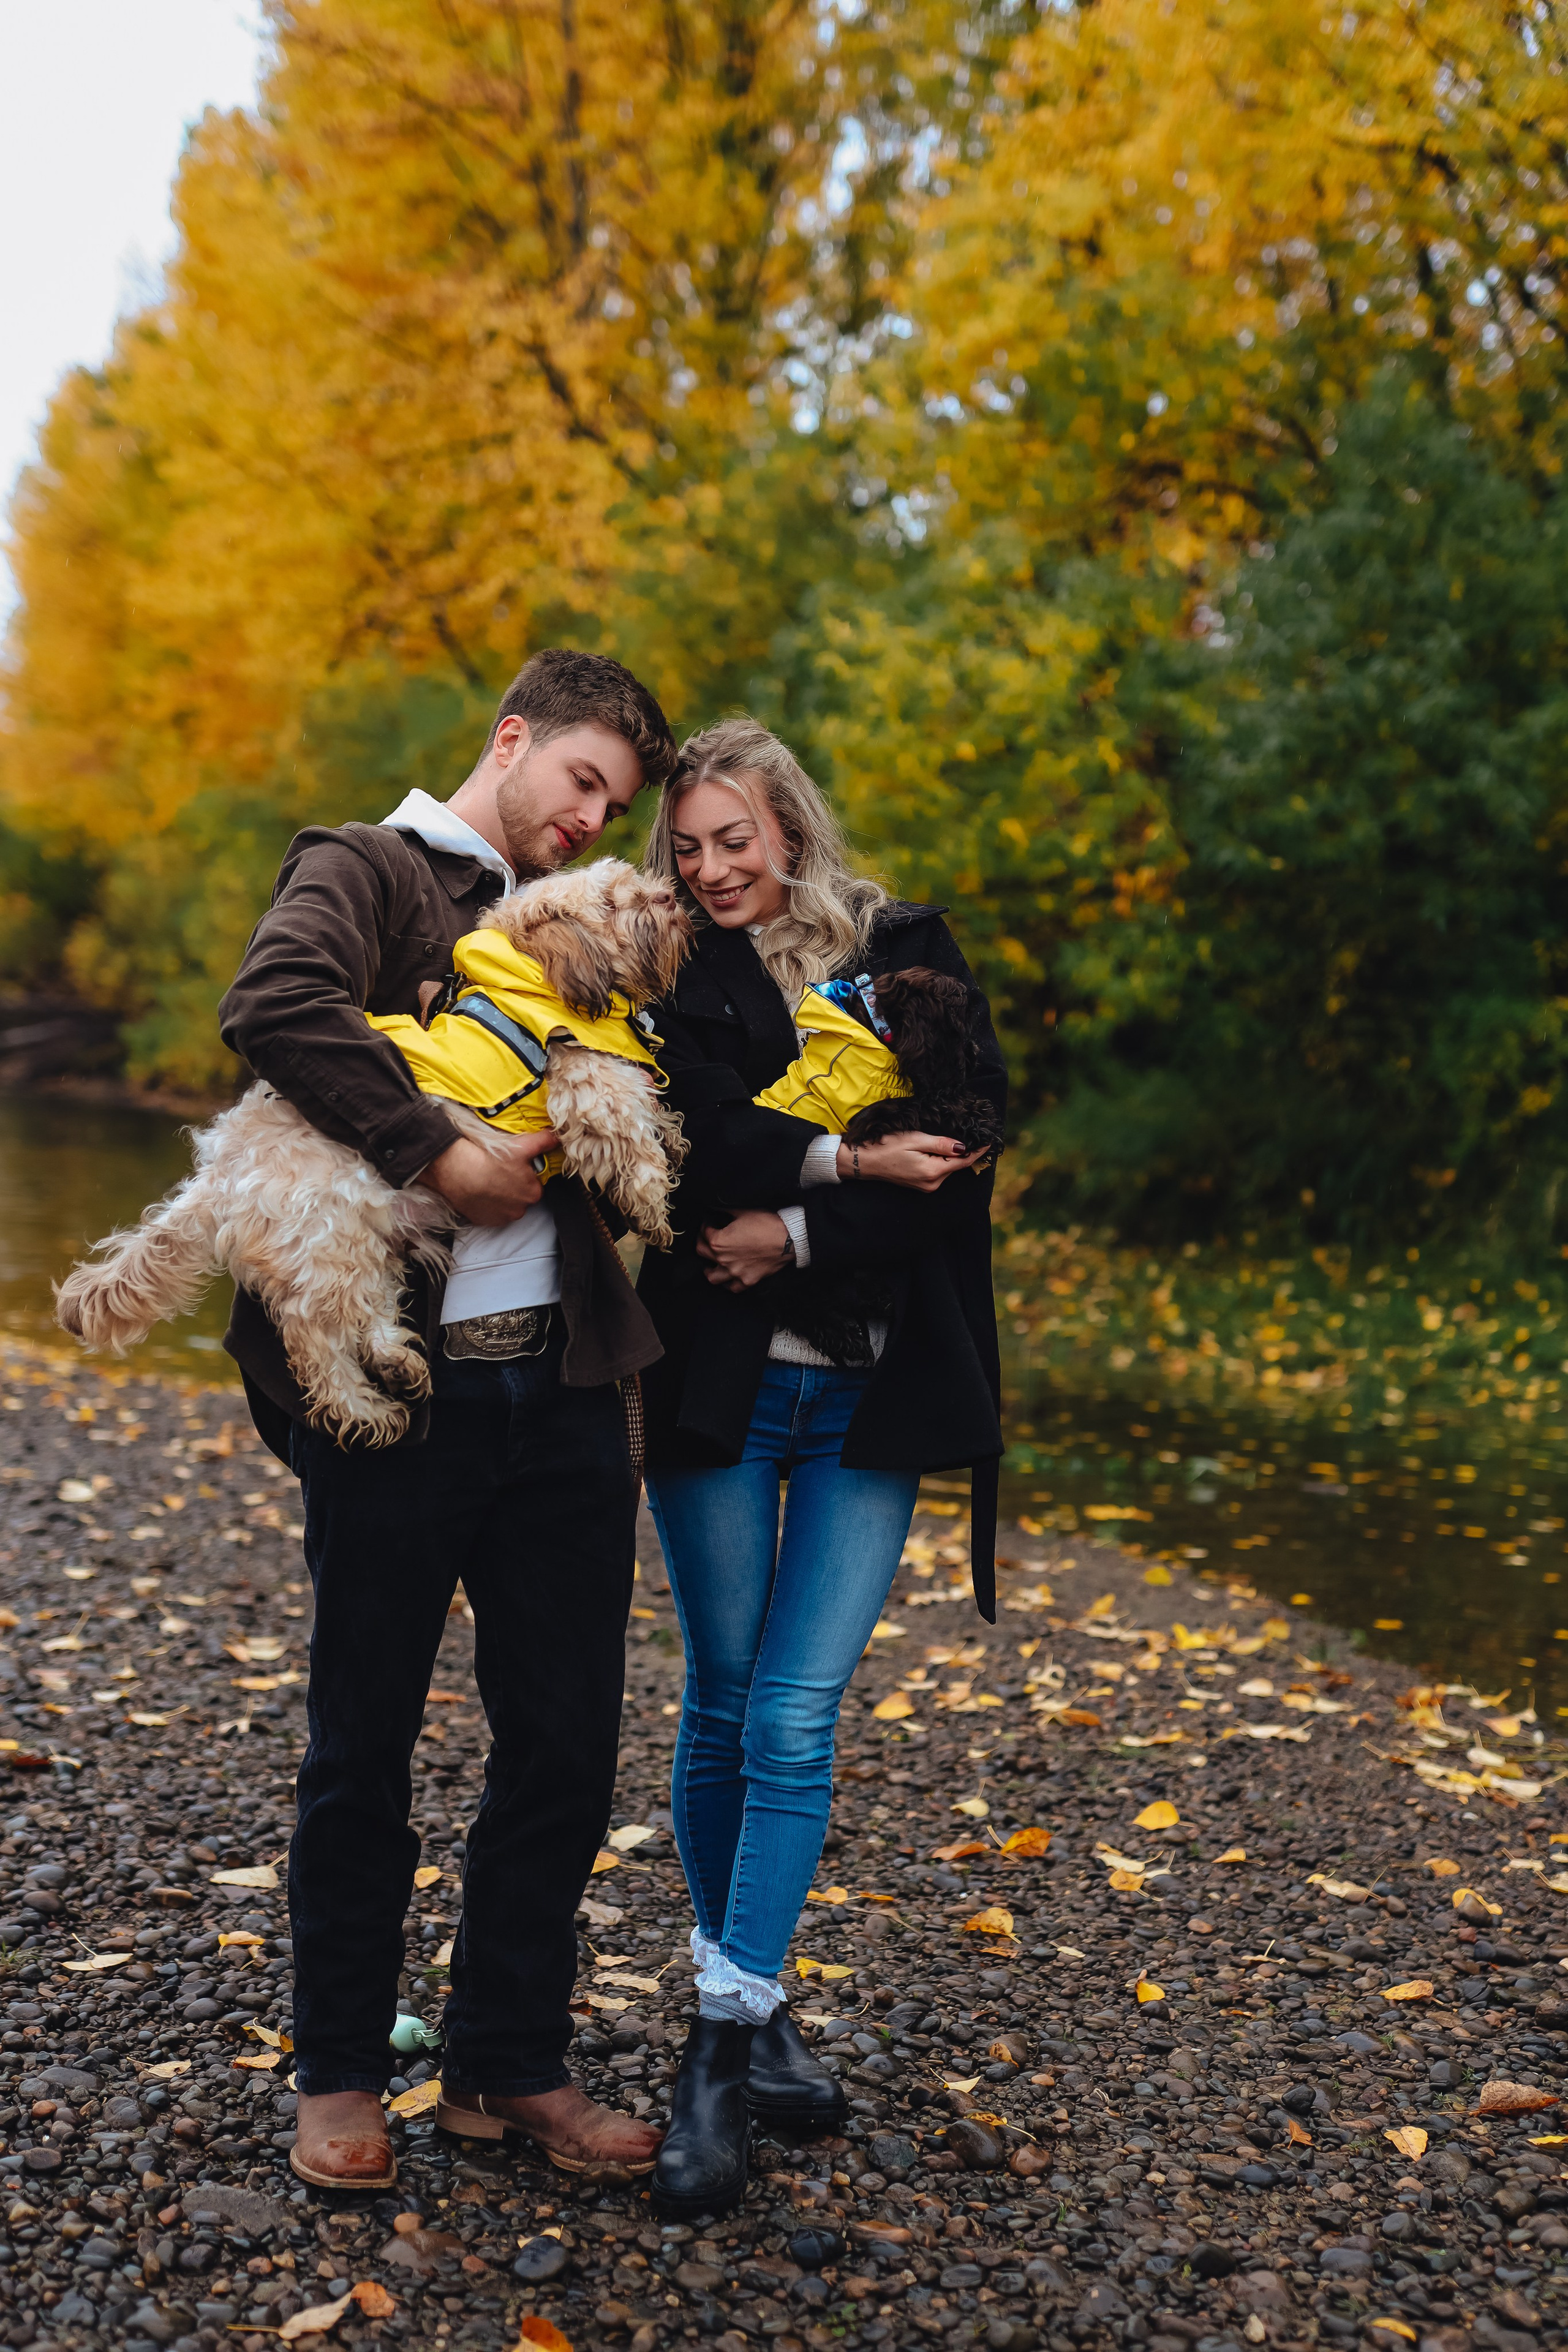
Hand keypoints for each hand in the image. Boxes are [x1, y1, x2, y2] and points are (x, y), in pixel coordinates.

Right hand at [421, 1130, 561, 1225]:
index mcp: (533, 1193)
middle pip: (520, 1198)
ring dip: (500, 1198)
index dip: (524, 1176)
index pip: (534, 1185)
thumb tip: (557, 1137)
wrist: (458, 1169)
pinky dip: (487, 1206)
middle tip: (498, 1173)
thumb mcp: (522, 1145)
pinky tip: (480, 1192)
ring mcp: (501, 1218)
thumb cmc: (492, 1158)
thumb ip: (544, 1142)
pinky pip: (490, 1214)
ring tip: (488, 1182)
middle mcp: (520, 1210)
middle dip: (513, 1188)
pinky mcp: (484, 1221)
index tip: (512, 1168)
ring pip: (505, 1207)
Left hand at [698, 1211, 793, 1290]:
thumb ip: (725, 1210)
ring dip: (708, 1269)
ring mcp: (735, 1272)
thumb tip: (715, 1208)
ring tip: (709, 1265)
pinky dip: (728, 1283)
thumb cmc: (766, 1223)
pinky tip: (728, 1278)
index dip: (706, 1224)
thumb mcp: (742, 1211)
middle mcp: (723, 1259)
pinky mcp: (748, 1280)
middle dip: (702, 1242)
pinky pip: (733, 1287)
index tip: (710, 1220)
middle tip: (707, 1237)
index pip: (704, 1233)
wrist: (788, 1239)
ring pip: (713, 1277)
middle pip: (702, 1252)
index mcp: (718, 1241)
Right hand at [837, 1131, 986, 1191]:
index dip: (978, 1151)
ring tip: (956, 1140)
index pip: (963, 1161)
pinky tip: (940, 1150)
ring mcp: (926, 1186)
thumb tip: (963, 1146)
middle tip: (974, 1134)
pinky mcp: (920, 1185)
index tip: (990, 1140)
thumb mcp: (915, 1139)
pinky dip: (943, 1161)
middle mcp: (932, 1184)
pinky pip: (938, 1172)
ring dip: (953, 1156)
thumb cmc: (886, 1146)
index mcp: (932, 1172)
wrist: (863, 1161)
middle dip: (966, 1152)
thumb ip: (941, 1144)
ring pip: (948, 1168)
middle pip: (957, 1165)